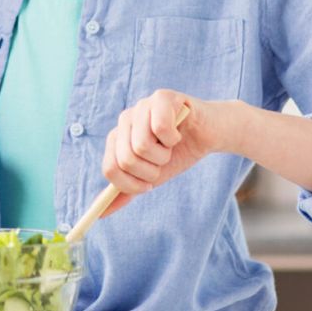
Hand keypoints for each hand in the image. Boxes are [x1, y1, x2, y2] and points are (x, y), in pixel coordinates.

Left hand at [100, 91, 231, 215]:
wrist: (209, 134)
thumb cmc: (179, 153)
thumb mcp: (152, 176)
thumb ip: (127, 191)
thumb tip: (102, 213)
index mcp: (118, 138)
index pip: (110, 169)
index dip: (133, 184)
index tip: (150, 182)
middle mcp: (125, 119)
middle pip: (126, 160)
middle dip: (151, 171)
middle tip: (164, 161)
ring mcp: (141, 106)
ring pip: (141, 146)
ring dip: (164, 155)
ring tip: (171, 146)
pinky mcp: (161, 97)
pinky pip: (160, 128)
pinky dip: (174, 139)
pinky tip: (178, 133)